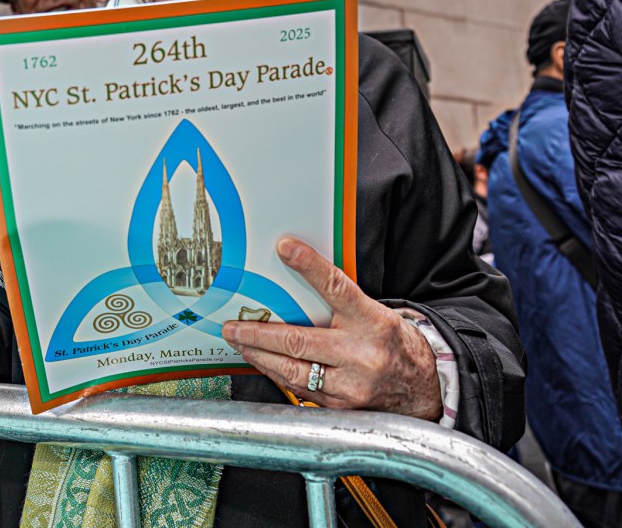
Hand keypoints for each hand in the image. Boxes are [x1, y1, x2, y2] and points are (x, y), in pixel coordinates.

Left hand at [221, 237, 442, 420]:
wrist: (423, 390)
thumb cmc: (394, 345)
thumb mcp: (376, 315)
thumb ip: (341, 302)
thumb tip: (298, 276)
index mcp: (373, 323)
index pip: (337, 287)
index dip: (310, 266)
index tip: (285, 248)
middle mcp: (362, 355)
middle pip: (299, 340)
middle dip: (258, 333)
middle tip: (232, 326)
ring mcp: (351, 386)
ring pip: (292, 370)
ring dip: (258, 355)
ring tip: (239, 342)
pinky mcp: (341, 407)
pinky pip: (299, 388)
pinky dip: (276, 374)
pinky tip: (261, 361)